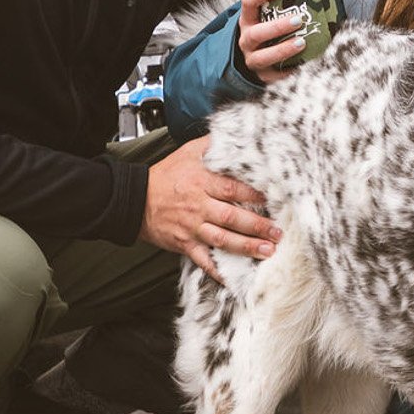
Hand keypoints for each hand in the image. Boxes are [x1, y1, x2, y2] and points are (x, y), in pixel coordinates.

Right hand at [143, 135, 280, 280]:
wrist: (135, 199)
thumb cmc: (165, 175)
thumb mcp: (188, 152)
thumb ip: (213, 145)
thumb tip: (236, 134)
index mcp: (202, 182)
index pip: (233, 189)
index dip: (254, 195)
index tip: (274, 200)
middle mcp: (199, 206)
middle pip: (232, 217)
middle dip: (257, 226)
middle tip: (278, 232)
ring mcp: (191, 227)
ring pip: (222, 239)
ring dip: (246, 247)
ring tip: (267, 252)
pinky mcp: (184, 244)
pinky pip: (203, 260)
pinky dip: (217, 271)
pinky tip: (234, 279)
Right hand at [235, 0, 307, 85]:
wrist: (261, 57)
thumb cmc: (275, 29)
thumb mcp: (279, 12)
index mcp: (250, 18)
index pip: (249, 2)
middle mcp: (247, 38)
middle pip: (256, 33)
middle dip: (277, 26)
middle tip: (298, 19)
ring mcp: (253, 58)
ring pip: (262, 57)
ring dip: (282, 49)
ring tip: (302, 42)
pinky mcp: (264, 76)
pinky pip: (274, 77)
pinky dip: (289, 72)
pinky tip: (304, 66)